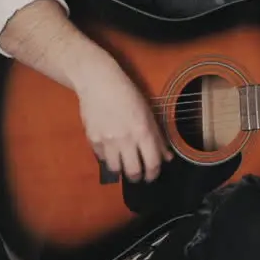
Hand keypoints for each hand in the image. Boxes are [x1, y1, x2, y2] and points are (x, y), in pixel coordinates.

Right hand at [73, 57, 173, 182]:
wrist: (98, 82)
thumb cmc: (128, 93)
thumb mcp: (148, 112)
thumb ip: (158, 137)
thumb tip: (167, 157)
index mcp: (143, 132)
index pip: (152, 163)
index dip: (154, 174)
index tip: (152, 175)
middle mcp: (126, 140)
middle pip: (133, 171)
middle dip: (137, 177)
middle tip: (137, 176)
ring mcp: (107, 141)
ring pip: (115, 169)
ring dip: (121, 170)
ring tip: (123, 165)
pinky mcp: (92, 139)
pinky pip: (101, 157)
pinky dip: (107, 158)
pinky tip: (110, 151)